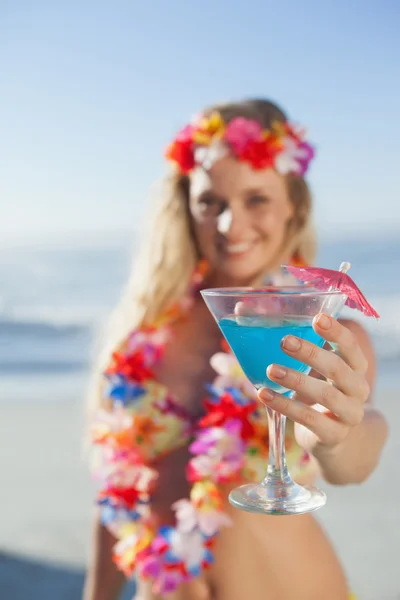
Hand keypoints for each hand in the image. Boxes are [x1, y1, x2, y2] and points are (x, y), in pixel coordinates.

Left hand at [258, 313, 369, 451]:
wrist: (333, 437)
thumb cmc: (316, 390)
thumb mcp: (309, 367)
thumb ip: (285, 339)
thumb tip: (241, 308)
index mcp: (355, 366)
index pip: (350, 345)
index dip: (336, 331)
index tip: (317, 318)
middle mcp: (358, 388)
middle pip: (338, 367)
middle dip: (311, 353)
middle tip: (285, 341)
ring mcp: (349, 413)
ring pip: (325, 394)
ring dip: (296, 380)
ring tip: (271, 369)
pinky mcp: (333, 434)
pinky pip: (309, 419)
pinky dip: (285, 406)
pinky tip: (264, 394)